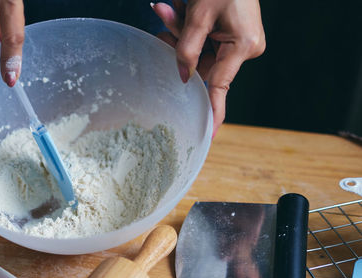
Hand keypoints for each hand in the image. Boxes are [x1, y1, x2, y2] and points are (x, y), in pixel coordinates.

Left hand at [151, 0, 265, 135]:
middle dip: (179, 44)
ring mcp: (238, 42)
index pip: (221, 86)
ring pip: (198, 50)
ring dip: (179, 31)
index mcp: (243, 46)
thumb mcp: (199, 14)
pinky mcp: (232, 34)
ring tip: (167, 6)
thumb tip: (182, 77)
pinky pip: (203, 39)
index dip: (213, 111)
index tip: (209, 134)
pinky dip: (186, 27)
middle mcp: (244, 48)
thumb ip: (187, 48)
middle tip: (164, 15)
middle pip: (202, 63)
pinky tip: (174, 8)